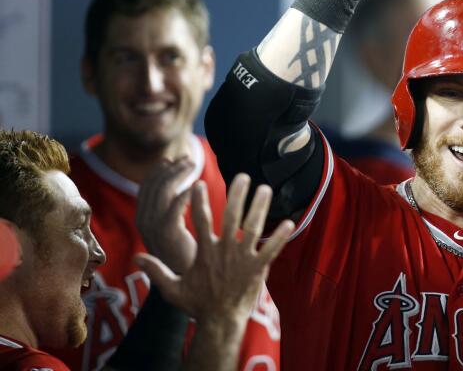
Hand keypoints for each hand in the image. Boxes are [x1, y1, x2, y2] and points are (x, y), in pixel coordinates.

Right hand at [135, 174, 294, 322]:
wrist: (220, 323)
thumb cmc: (198, 304)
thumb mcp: (172, 288)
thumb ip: (156, 271)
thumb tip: (135, 258)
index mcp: (205, 252)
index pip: (201, 220)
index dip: (198, 200)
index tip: (199, 182)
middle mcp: (224, 251)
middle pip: (231, 216)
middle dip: (237, 194)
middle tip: (243, 176)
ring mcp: (242, 259)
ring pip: (253, 228)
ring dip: (260, 207)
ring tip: (266, 188)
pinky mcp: (258, 269)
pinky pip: (271, 249)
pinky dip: (280, 236)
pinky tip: (290, 222)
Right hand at [136, 157, 196, 273]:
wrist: (189, 289)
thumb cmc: (186, 258)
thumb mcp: (172, 231)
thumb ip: (170, 210)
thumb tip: (177, 185)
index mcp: (143, 220)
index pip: (146, 187)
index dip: (159, 171)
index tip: (173, 159)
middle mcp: (144, 222)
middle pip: (154, 185)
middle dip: (170, 168)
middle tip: (187, 158)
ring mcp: (154, 228)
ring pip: (162, 192)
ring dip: (177, 174)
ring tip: (193, 165)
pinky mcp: (168, 234)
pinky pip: (174, 207)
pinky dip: (184, 193)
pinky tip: (196, 185)